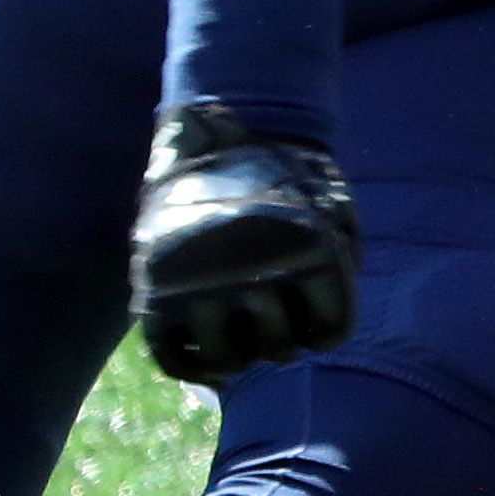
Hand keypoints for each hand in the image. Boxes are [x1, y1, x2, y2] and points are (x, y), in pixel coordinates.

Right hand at [128, 103, 359, 383]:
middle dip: (281, 343)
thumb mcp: (334, 214)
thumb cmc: (292, 176)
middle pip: (279, 347)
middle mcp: (257, 270)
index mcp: (311, 254)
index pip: (330, 331)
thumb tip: (320, 332)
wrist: (228, 128)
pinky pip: (171, 355)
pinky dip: (191, 367)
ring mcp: (202, 280)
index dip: (324, 334)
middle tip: (273, 331)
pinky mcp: (156, 285)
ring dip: (239, 357)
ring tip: (240, 342)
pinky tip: (205, 357)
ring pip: (227, 357)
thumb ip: (338, 268)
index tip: (314, 328)